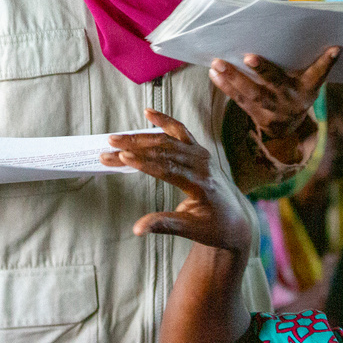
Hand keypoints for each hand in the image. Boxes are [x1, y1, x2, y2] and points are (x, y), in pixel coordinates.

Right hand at [102, 109, 251, 253]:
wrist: (234, 219)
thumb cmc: (212, 226)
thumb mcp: (190, 229)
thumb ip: (163, 225)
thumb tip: (137, 229)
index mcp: (200, 184)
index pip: (167, 169)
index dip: (143, 162)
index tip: (122, 157)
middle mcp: (202, 165)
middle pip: (163, 151)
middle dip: (133, 148)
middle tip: (109, 148)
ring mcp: (201, 155)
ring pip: (167, 140)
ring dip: (140, 137)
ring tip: (116, 138)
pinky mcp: (199, 150)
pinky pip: (180, 131)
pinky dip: (164, 121)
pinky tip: (148, 113)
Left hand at [208, 47, 338, 139]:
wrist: (289, 126)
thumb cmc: (297, 90)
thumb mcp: (308, 79)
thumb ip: (311, 62)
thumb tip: (326, 40)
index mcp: (308, 88)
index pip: (318, 74)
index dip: (326, 62)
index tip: (334, 49)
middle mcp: (290, 99)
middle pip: (276, 84)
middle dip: (263, 70)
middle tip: (249, 57)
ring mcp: (272, 109)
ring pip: (252, 94)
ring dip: (234, 78)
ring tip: (218, 63)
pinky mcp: (256, 114)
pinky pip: (239, 100)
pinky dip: (225, 86)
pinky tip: (214, 73)